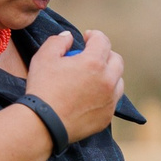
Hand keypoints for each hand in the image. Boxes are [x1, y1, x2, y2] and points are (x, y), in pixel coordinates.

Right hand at [25, 27, 122, 144]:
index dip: (94, 35)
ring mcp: (109, 101)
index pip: (103, 41)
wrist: (43, 124)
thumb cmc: (43, 89)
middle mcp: (107, 80)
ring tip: (94, 77)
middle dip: (105, 54)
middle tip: (92, 56)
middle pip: (116, 60)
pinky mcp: (106, 117)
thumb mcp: (44, 57)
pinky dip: (105, 95)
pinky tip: (91, 96)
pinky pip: (112, 101)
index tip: (87, 37)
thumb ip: (58, 41)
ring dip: (109, 75)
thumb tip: (68, 37)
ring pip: (118, 82)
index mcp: (94, 62)